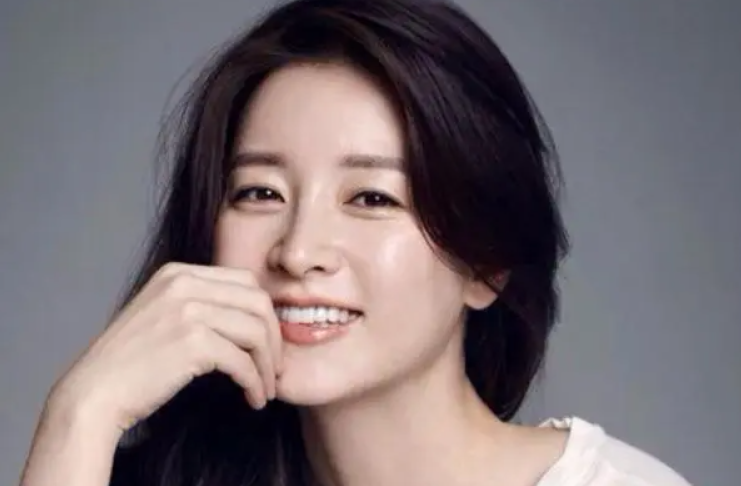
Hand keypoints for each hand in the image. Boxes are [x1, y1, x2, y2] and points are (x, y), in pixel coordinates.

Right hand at [45, 262, 281, 436]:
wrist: (94, 391)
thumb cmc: (130, 362)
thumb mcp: (163, 313)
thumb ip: (200, 303)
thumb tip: (252, 315)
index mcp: (179, 273)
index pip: (246, 280)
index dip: (265, 313)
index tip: (267, 342)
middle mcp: (185, 283)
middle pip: (258, 302)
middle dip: (274, 338)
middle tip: (274, 367)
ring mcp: (188, 310)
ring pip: (256, 332)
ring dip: (268, 365)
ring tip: (266, 387)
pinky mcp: (192, 342)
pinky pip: (243, 361)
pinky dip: (255, 382)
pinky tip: (254, 398)